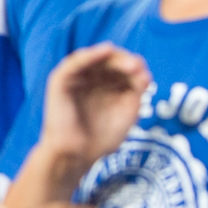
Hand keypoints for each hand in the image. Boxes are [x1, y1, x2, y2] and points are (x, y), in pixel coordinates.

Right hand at [39, 44, 151, 169]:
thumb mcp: (126, 114)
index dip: (136, 70)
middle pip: (111, 61)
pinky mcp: (61, 80)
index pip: (124, 69)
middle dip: (127, 62)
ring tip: (130, 64)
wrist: (75, 157)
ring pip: (96, 58)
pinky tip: (106, 51)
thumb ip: (135, 94)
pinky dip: (91, 55)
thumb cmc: (99, 139)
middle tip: (139, 68)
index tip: (146, 79)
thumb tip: (145, 74)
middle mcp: (92, 78)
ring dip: (113, 58)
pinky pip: (75, 63)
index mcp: (108, 85)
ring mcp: (77, 78)